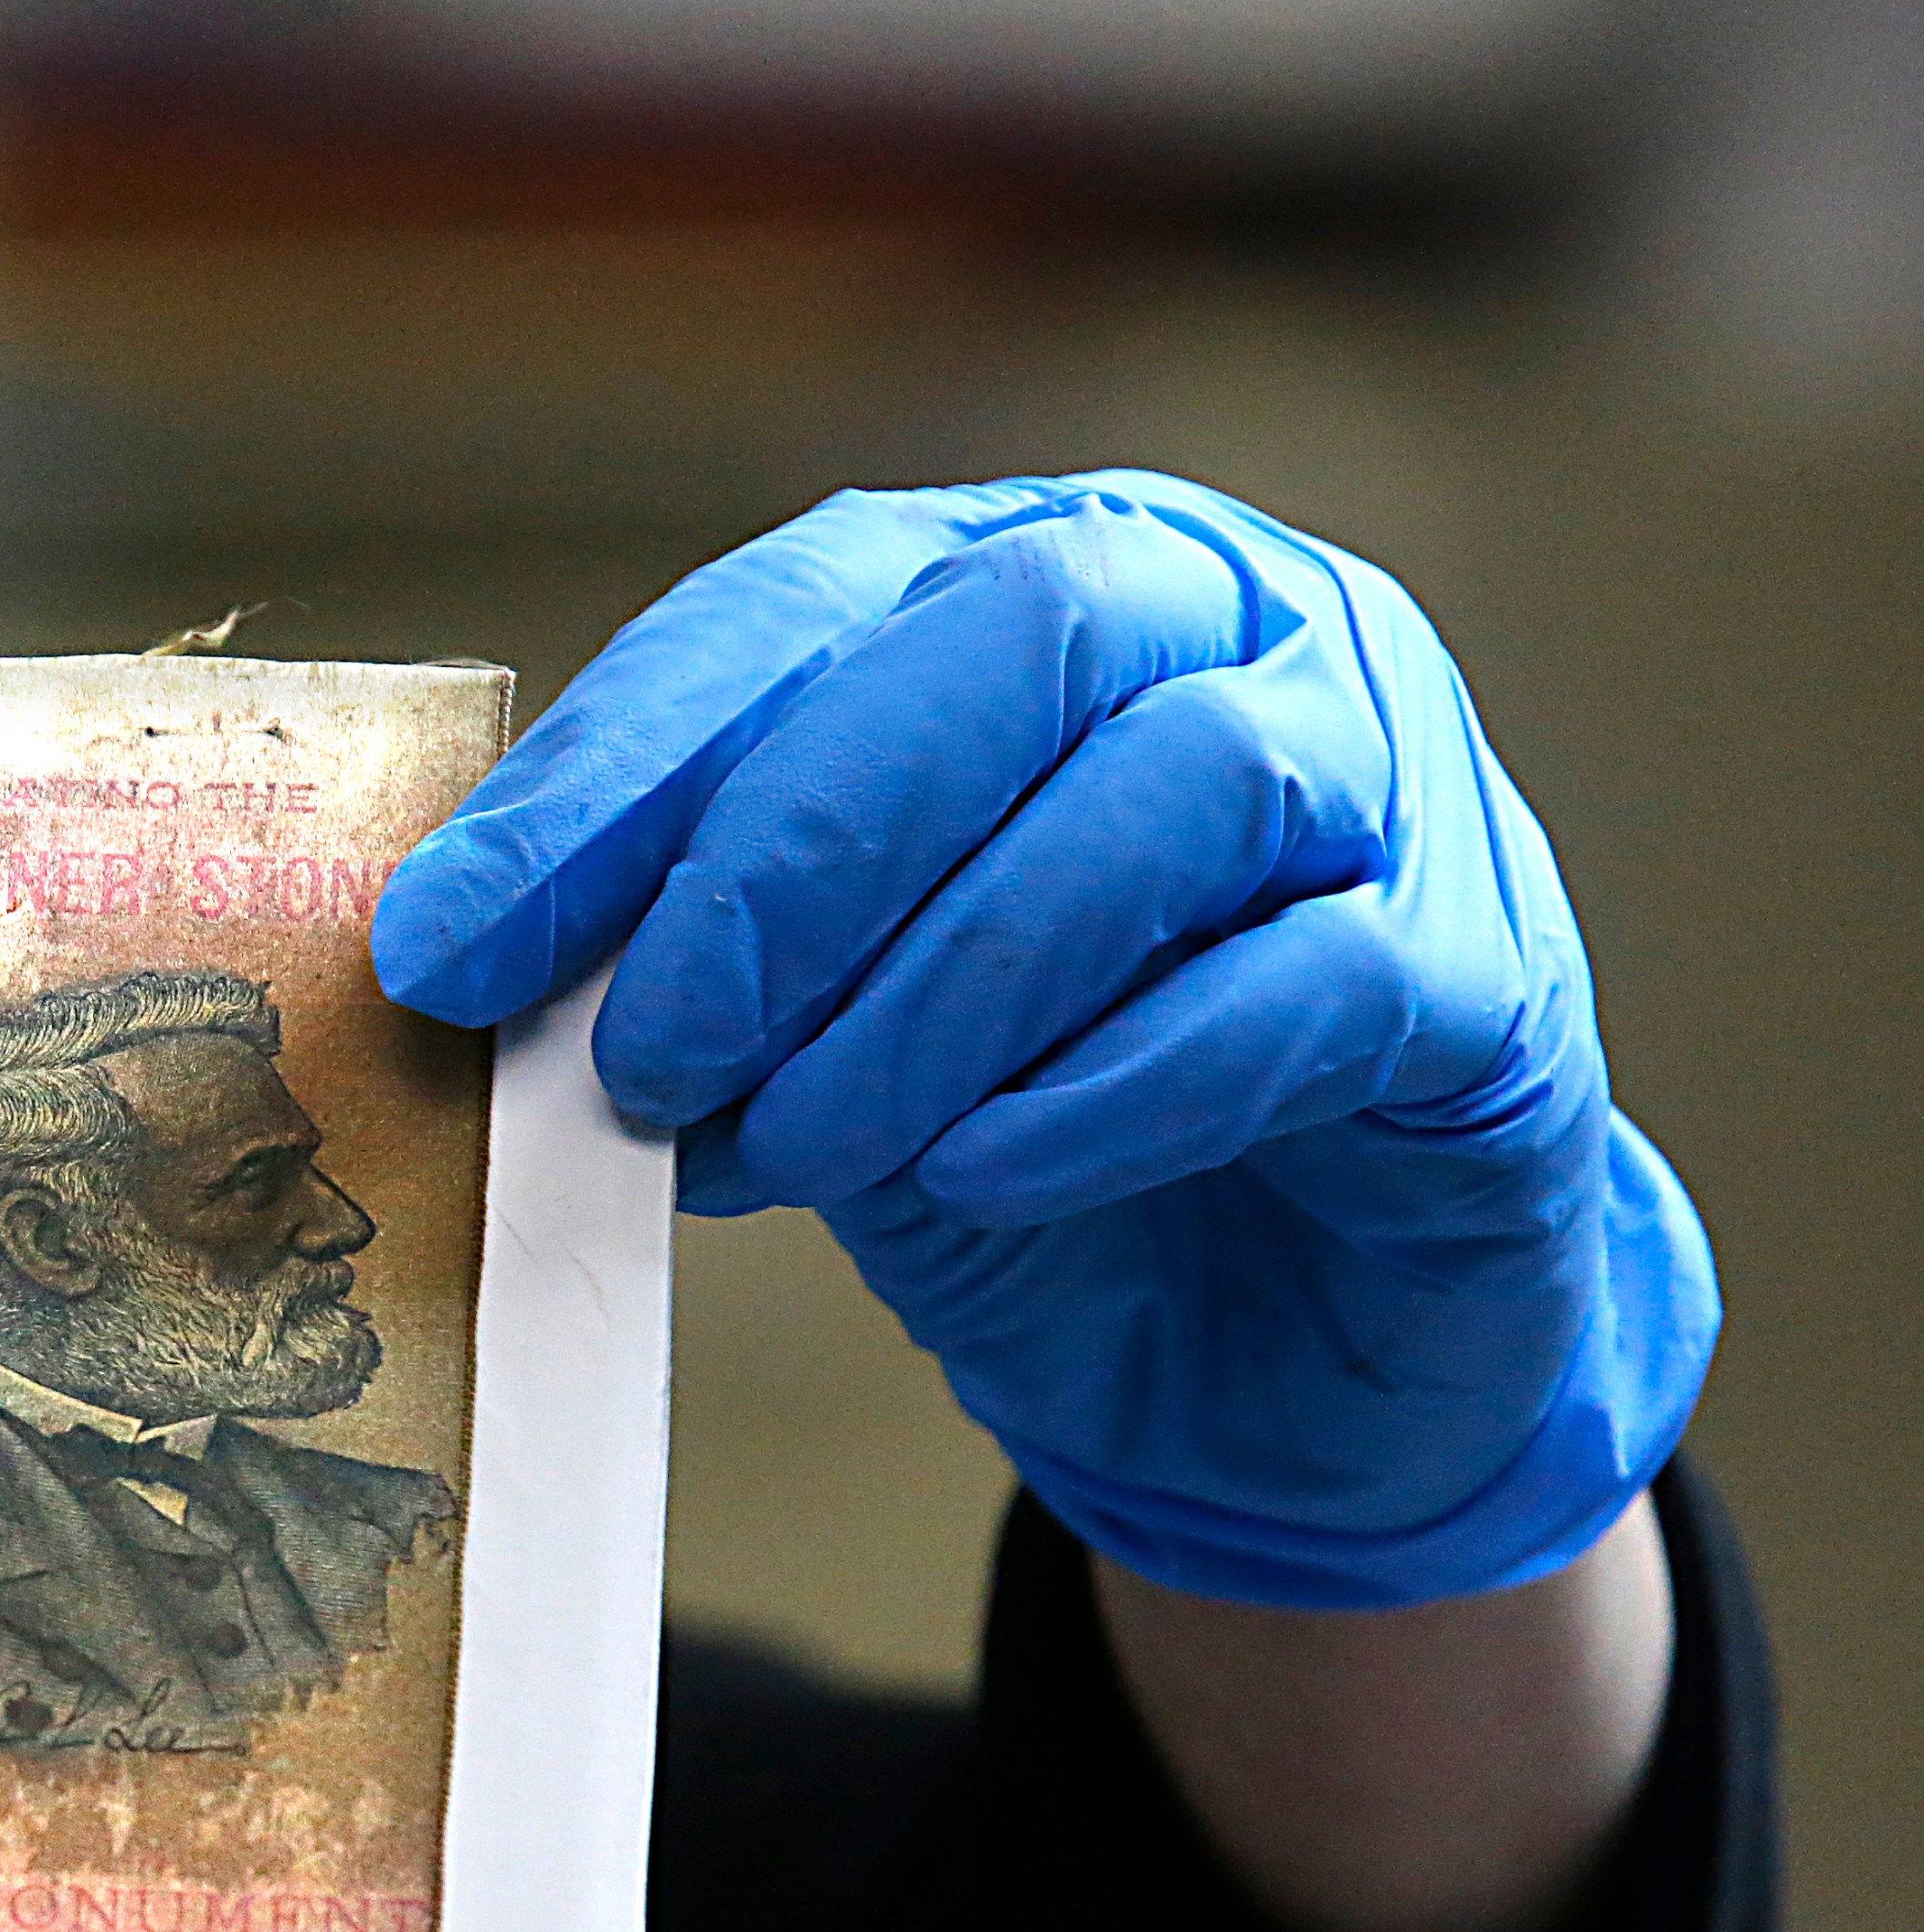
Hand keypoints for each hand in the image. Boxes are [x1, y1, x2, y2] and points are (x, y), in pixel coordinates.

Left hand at [376, 470, 1714, 1608]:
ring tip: (784, 1149)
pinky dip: (1110, 1083)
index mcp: (1034, 584)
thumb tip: (460, 965)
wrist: (1270, 1346)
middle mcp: (1236, 624)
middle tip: (645, 1052)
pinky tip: (975, 1174)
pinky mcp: (1482, 980)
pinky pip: (1309, 985)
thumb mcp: (809, 1030)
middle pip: (1013, 642)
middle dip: (788, 854)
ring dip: (933, 989)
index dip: (615, 771)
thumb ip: (684, 956)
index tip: (449, 941)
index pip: (802, 606)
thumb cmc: (1021, 1133)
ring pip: (1171, 797)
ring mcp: (1393, 782)